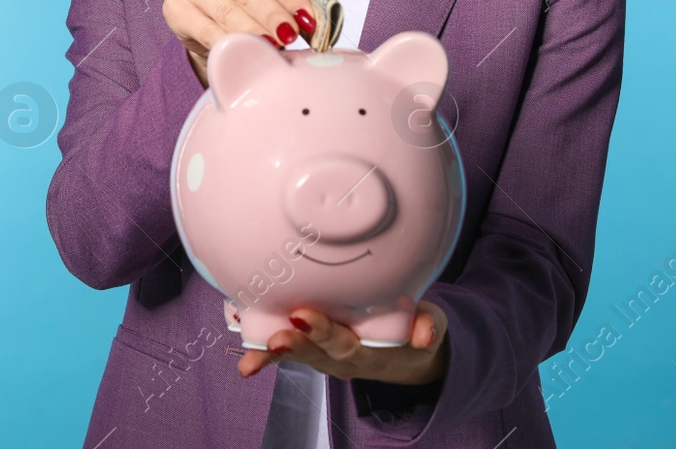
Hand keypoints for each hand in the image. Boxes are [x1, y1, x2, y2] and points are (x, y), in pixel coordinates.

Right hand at [162, 0, 316, 84]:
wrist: (206, 8)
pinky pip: (206, 29)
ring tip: (274, 47)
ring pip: (226, 10)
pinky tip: (245, 52)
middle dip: (273, 15)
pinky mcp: (174, 6)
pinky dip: (229, 43)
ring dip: (254, 32)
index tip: (307, 17)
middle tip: (291, 36)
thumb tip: (311, 19)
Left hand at [237, 301, 449, 386]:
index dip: (323, 332)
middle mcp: (343, 358)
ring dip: (272, 354)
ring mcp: (325, 356)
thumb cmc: (414, 330)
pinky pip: (285, 352)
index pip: (344, 344)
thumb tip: (425, 333)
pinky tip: (243, 349)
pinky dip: (263, 353)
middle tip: (274, 336)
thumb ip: (430, 326)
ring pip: (296, 355)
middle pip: (315, 353)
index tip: (303, 317)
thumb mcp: (432, 327)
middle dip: (294, 345)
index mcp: (370, 352)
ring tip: (251, 355)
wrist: (407, 353)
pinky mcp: (313, 349)